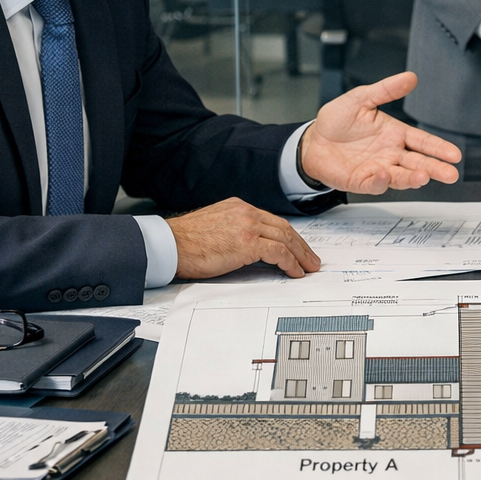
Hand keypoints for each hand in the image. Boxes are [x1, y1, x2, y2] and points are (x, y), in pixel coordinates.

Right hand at [169, 197, 320, 278]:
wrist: (169, 245)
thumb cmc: (185, 242)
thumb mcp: (214, 227)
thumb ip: (233, 230)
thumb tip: (247, 247)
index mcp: (238, 207)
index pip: (272, 221)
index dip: (288, 236)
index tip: (297, 247)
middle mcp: (246, 212)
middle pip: (284, 228)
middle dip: (301, 245)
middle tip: (311, 259)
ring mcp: (247, 226)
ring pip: (285, 239)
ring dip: (301, 255)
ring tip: (308, 268)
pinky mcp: (247, 242)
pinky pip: (278, 252)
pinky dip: (290, 263)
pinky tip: (294, 272)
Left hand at [300, 71, 460, 192]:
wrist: (312, 140)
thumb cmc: (337, 121)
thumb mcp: (361, 98)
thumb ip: (386, 90)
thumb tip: (410, 77)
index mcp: (394, 134)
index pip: (422, 142)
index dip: (438, 148)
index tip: (454, 154)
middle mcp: (390, 154)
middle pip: (418, 163)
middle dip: (435, 169)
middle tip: (451, 174)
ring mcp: (377, 169)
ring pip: (400, 177)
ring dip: (413, 178)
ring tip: (424, 176)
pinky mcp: (360, 181)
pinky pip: (373, 184)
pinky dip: (380, 181)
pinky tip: (384, 173)